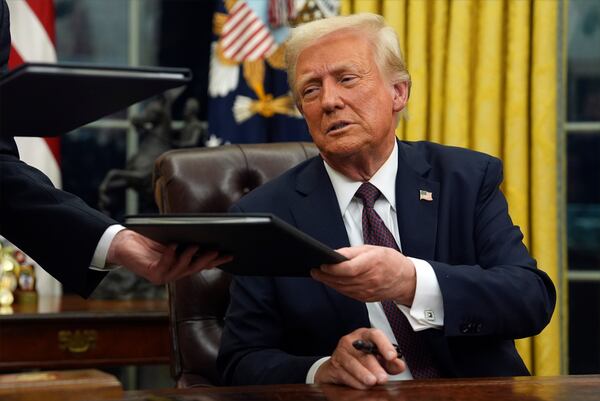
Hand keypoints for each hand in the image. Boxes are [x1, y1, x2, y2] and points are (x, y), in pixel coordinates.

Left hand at [106, 229, 232, 283]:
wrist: (123, 243)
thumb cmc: (148, 238)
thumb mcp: (171, 237)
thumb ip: (186, 238)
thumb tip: (204, 232)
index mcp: (182, 264)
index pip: (204, 263)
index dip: (218, 261)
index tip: (230, 254)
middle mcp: (175, 272)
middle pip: (196, 267)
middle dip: (208, 259)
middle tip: (217, 251)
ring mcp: (164, 275)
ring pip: (182, 268)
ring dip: (190, 257)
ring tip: (196, 245)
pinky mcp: (152, 274)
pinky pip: (164, 265)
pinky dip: (170, 255)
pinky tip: (174, 246)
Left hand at [311, 245, 416, 304]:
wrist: (406, 280)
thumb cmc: (390, 261)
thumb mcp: (372, 249)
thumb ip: (351, 252)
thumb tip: (333, 255)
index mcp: (373, 263)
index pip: (348, 269)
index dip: (333, 268)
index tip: (322, 264)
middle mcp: (370, 279)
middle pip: (342, 280)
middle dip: (325, 275)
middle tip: (313, 270)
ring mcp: (368, 291)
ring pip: (343, 288)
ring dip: (328, 282)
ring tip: (318, 275)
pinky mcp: (366, 298)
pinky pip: (347, 293)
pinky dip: (337, 287)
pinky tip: (330, 282)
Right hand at [315, 328, 404, 388]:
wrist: (337, 366)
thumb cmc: (360, 359)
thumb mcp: (378, 359)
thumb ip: (390, 362)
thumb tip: (399, 365)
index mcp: (365, 335)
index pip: (375, 335)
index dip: (384, 345)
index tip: (392, 357)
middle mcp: (351, 341)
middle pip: (364, 352)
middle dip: (374, 367)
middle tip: (383, 378)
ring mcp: (340, 352)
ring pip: (352, 363)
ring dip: (363, 374)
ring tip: (372, 382)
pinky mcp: (333, 365)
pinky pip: (345, 374)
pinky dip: (355, 382)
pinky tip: (362, 386)